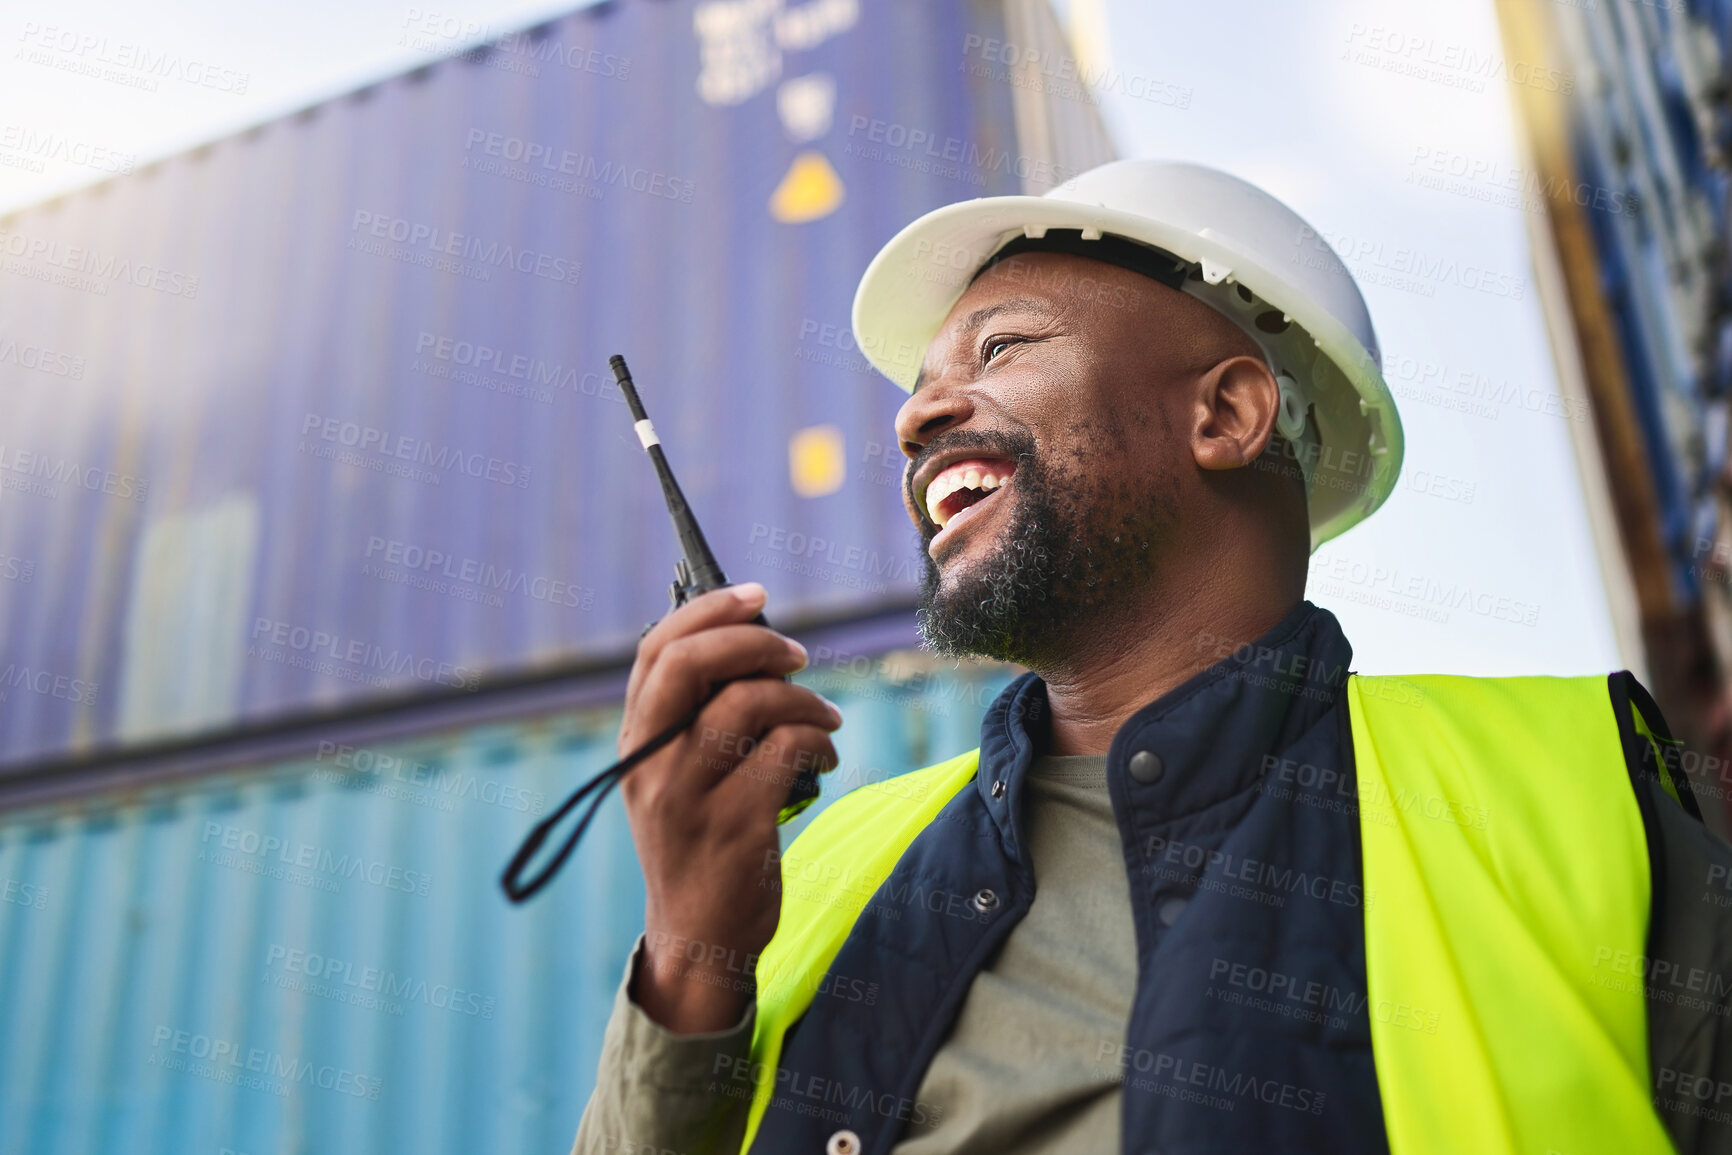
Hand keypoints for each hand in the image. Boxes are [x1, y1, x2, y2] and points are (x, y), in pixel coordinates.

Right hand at [618, 581, 841, 1032]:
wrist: (696, 943)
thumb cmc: (698, 845)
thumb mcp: (674, 781)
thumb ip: (695, 720)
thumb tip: (757, 646)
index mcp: (633, 745)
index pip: (655, 653)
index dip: (706, 611)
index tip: (755, 596)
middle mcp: (650, 766)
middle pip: (693, 665)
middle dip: (755, 642)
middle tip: (798, 654)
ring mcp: (689, 798)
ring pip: (751, 704)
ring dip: (804, 699)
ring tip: (826, 718)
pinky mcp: (734, 828)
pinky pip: (787, 751)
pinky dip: (819, 741)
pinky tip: (827, 754)